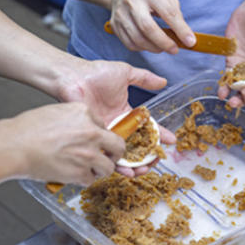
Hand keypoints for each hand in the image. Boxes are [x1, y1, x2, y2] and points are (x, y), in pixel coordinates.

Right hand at [7, 103, 124, 185]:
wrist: (12, 146)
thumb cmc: (26, 130)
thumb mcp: (55, 113)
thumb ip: (74, 120)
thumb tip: (80, 128)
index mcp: (84, 112)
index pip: (103, 126)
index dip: (99, 136)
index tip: (96, 142)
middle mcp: (91, 131)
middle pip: (118, 145)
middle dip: (114, 153)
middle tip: (108, 157)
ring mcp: (88, 153)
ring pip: (108, 166)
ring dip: (100, 170)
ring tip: (90, 170)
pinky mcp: (80, 171)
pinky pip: (91, 179)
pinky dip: (83, 180)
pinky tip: (73, 176)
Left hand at [57, 58, 174, 176]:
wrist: (73, 78)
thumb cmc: (96, 73)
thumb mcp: (125, 73)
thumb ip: (145, 79)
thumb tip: (163, 82)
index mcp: (127, 113)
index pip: (147, 126)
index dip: (160, 134)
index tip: (171, 142)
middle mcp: (118, 125)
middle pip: (137, 145)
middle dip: (148, 155)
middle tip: (156, 160)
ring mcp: (106, 133)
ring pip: (123, 153)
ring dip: (134, 164)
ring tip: (143, 170)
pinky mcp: (94, 138)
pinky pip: (107, 154)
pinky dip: (116, 164)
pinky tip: (126, 171)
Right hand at [109, 0, 195, 53]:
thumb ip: (175, 12)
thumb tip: (185, 35)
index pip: (168, 13)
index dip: (181, 29)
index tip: (190, 42)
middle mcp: (132, 1)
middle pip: (148, 27)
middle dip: (164, 42)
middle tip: (175, 50)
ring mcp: (120, 13)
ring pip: (137, 38)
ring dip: (154, 48)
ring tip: (163, 48)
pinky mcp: (114, 24)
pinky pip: (129, 43)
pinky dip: (142, 48)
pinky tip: (150, 45)